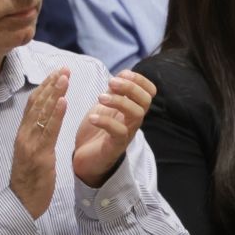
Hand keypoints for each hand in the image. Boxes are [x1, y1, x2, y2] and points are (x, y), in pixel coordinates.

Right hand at [9, 69, 68, 218]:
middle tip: (64, 68)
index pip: (33, 105)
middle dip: (51, 84)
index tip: (57, 73)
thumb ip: (38, 137)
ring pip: (42, 114)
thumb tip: (47, 122)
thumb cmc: (29, 181)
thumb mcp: (33, 154)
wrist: (21, 204)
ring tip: (65, 77)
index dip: (45, 87)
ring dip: (55, 93)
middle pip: (37, 104)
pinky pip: (48, 131)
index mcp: (23, 134)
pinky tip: (63, 101)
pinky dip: (56, 114)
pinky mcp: (39, 156)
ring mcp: (30, 145)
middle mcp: (24, 136)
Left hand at [73, 71, 154, 187]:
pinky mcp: (115, 146)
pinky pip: (118, 132)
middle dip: (130, 87)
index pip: (150, 91)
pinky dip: (105, 121)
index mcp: (132, 108)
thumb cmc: (96, 132)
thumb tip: (121, 75)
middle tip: (111, 82)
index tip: (122, 74)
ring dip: (119, 101)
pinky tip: (92, 117)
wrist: (85, 160)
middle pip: (145, 100)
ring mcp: (126, 134)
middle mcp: (133, 121)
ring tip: (100, 97)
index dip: (140, 79)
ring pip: (136, 114)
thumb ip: (114, 92)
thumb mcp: (105, 106)